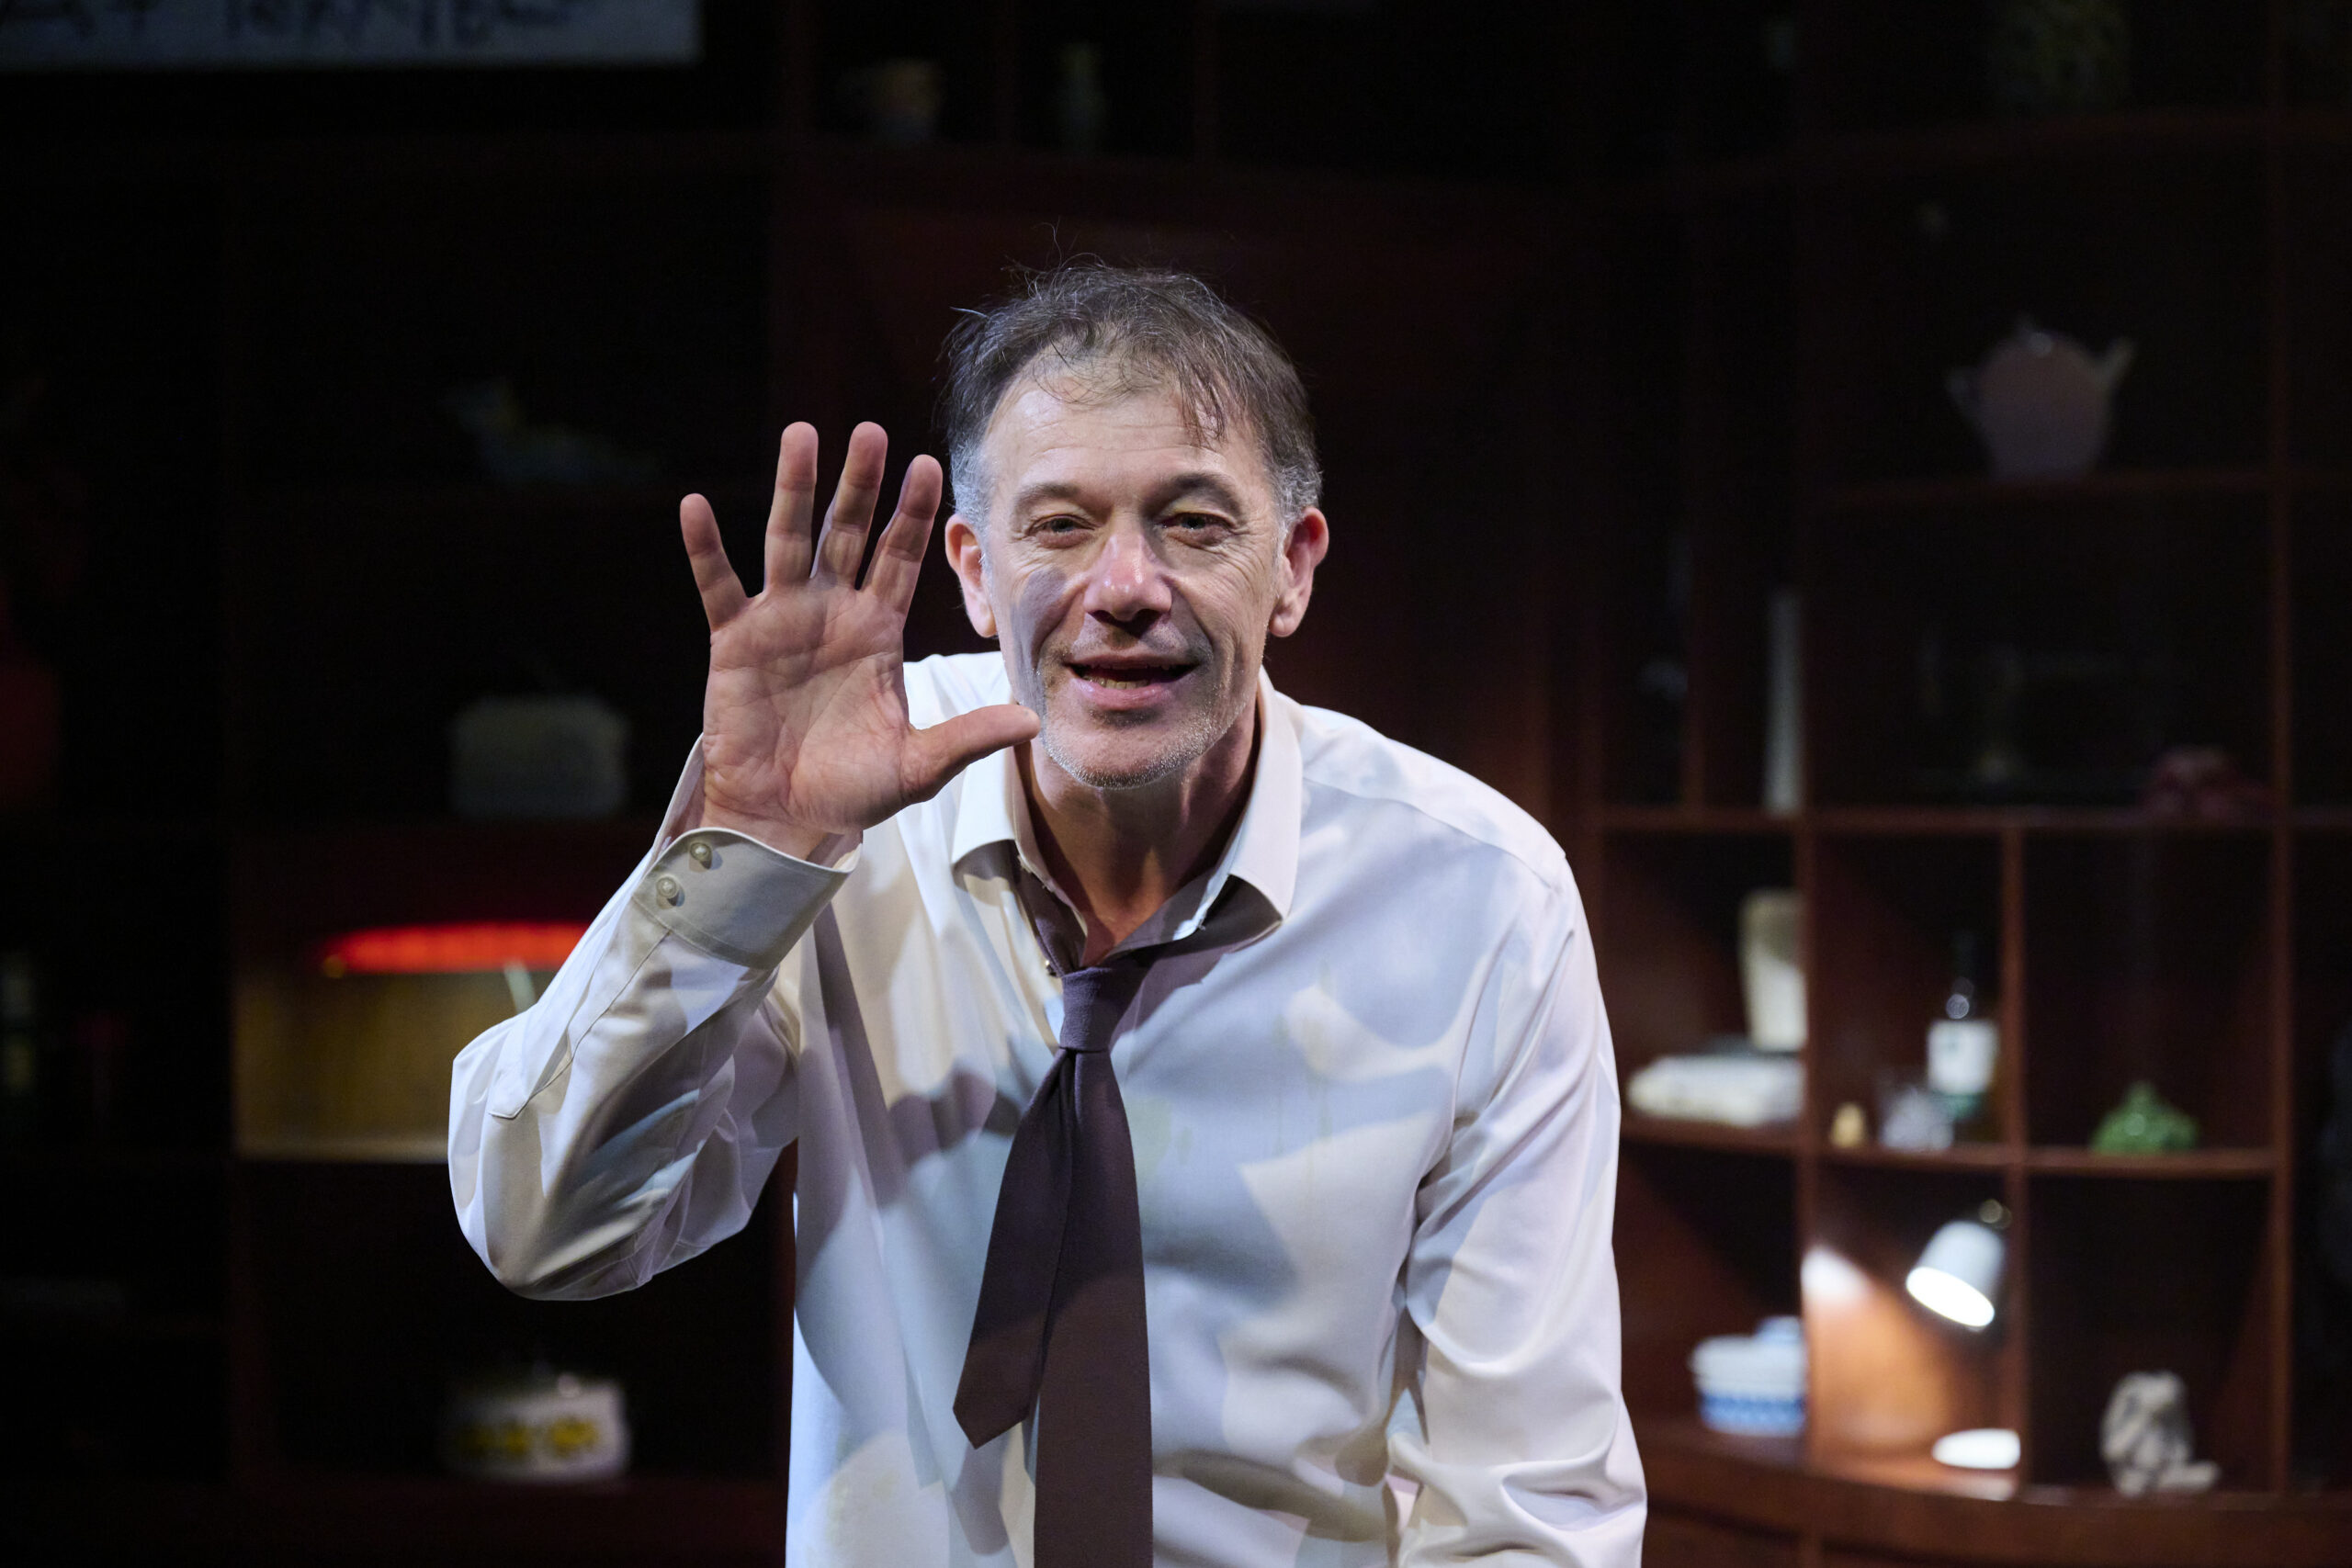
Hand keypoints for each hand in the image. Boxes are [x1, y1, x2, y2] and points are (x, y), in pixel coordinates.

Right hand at [680, 422, 1038, 859]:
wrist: (786, 819)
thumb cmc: (852, 791)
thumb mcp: (919, 766)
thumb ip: (969, 737)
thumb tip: (1032, 721)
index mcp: (878, 632)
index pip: (901, 559)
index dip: (914, 514)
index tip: (931, 465)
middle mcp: (832, 613)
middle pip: (849, 533)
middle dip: (860, 484)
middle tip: (872, 432)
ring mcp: (781, 622)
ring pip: (789, 541)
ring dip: (794, 489)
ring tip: (800, 435)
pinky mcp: (735, 642)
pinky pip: (720, 587)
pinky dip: (706, 549)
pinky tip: (695, 507)